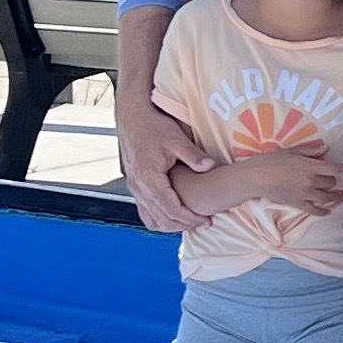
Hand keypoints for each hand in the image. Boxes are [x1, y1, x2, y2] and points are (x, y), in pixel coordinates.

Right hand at [118, 90, 216, 234]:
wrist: (133, 117)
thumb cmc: (153, 126)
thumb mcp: (176, 139)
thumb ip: (193, 155)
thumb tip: (210, 167)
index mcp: (148, 178)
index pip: (171, 209)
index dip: (189, 219)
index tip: (206, 220)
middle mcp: (138, 187)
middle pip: (161, 219)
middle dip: (183, 225)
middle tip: (203, 223)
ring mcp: (134, 188)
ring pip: (151, 218)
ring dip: (170, 225)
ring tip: (190, 222)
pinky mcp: (134, 185)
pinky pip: (145, 211)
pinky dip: (159, 218)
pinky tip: (173, 214)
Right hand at [236, 151, 342, 212]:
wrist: (256, 177)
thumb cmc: (272, 160)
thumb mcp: (291, 151)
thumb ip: (310, 151)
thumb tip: (326, 148)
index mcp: (310, 166)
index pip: (335, 168)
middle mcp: (310, 181)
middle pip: (331, 183)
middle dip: (335, 181)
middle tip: (337, 180)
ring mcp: (305, 194)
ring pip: (327, 197)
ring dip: (335, 196)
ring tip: (339, 194)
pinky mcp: (297, 204)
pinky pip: (314, 210)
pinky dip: (323, 212)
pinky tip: (327, 211)